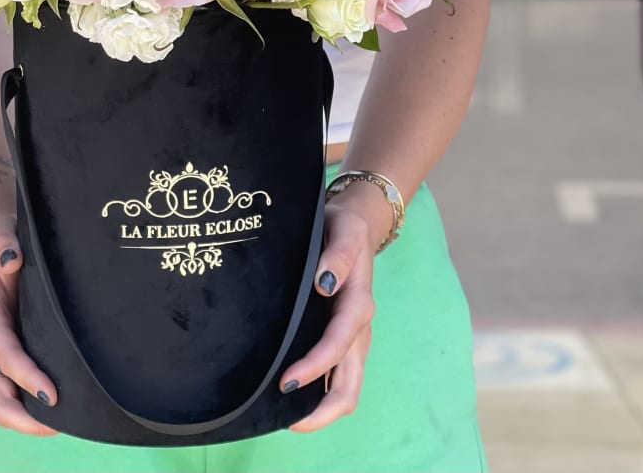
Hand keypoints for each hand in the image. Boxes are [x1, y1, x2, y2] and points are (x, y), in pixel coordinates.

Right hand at [0, 215, 58, 435]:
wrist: (2, 245)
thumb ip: (4, 245)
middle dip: (20, 416)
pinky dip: (29, 407)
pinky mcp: (12, 354)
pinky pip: (13, 391)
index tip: (51, 395)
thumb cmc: (5, 240)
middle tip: (57, 425)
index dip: (25, 377)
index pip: (5, 354)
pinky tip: (57, 411)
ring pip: (1, 399)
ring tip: (61, 425)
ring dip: (24, 419)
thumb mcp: (3, 233)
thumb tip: (12, 261)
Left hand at [282, 182, 392, 431]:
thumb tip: (325, 281)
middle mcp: (358, 328)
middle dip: (322, 411)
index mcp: (358, 303)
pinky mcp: (343, 338)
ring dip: (321, 408)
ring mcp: (353, 337)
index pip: (339, 345)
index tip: (286, 382)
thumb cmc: (344, 226)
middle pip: (350, 385)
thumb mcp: (343, 228)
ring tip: (284, 416)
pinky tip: (293, 396)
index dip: (316, 367)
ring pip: (346, 387)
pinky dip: (320, 394)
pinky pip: (337, 376)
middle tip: (284, 419)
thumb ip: (338, 252)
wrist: (356, 224)